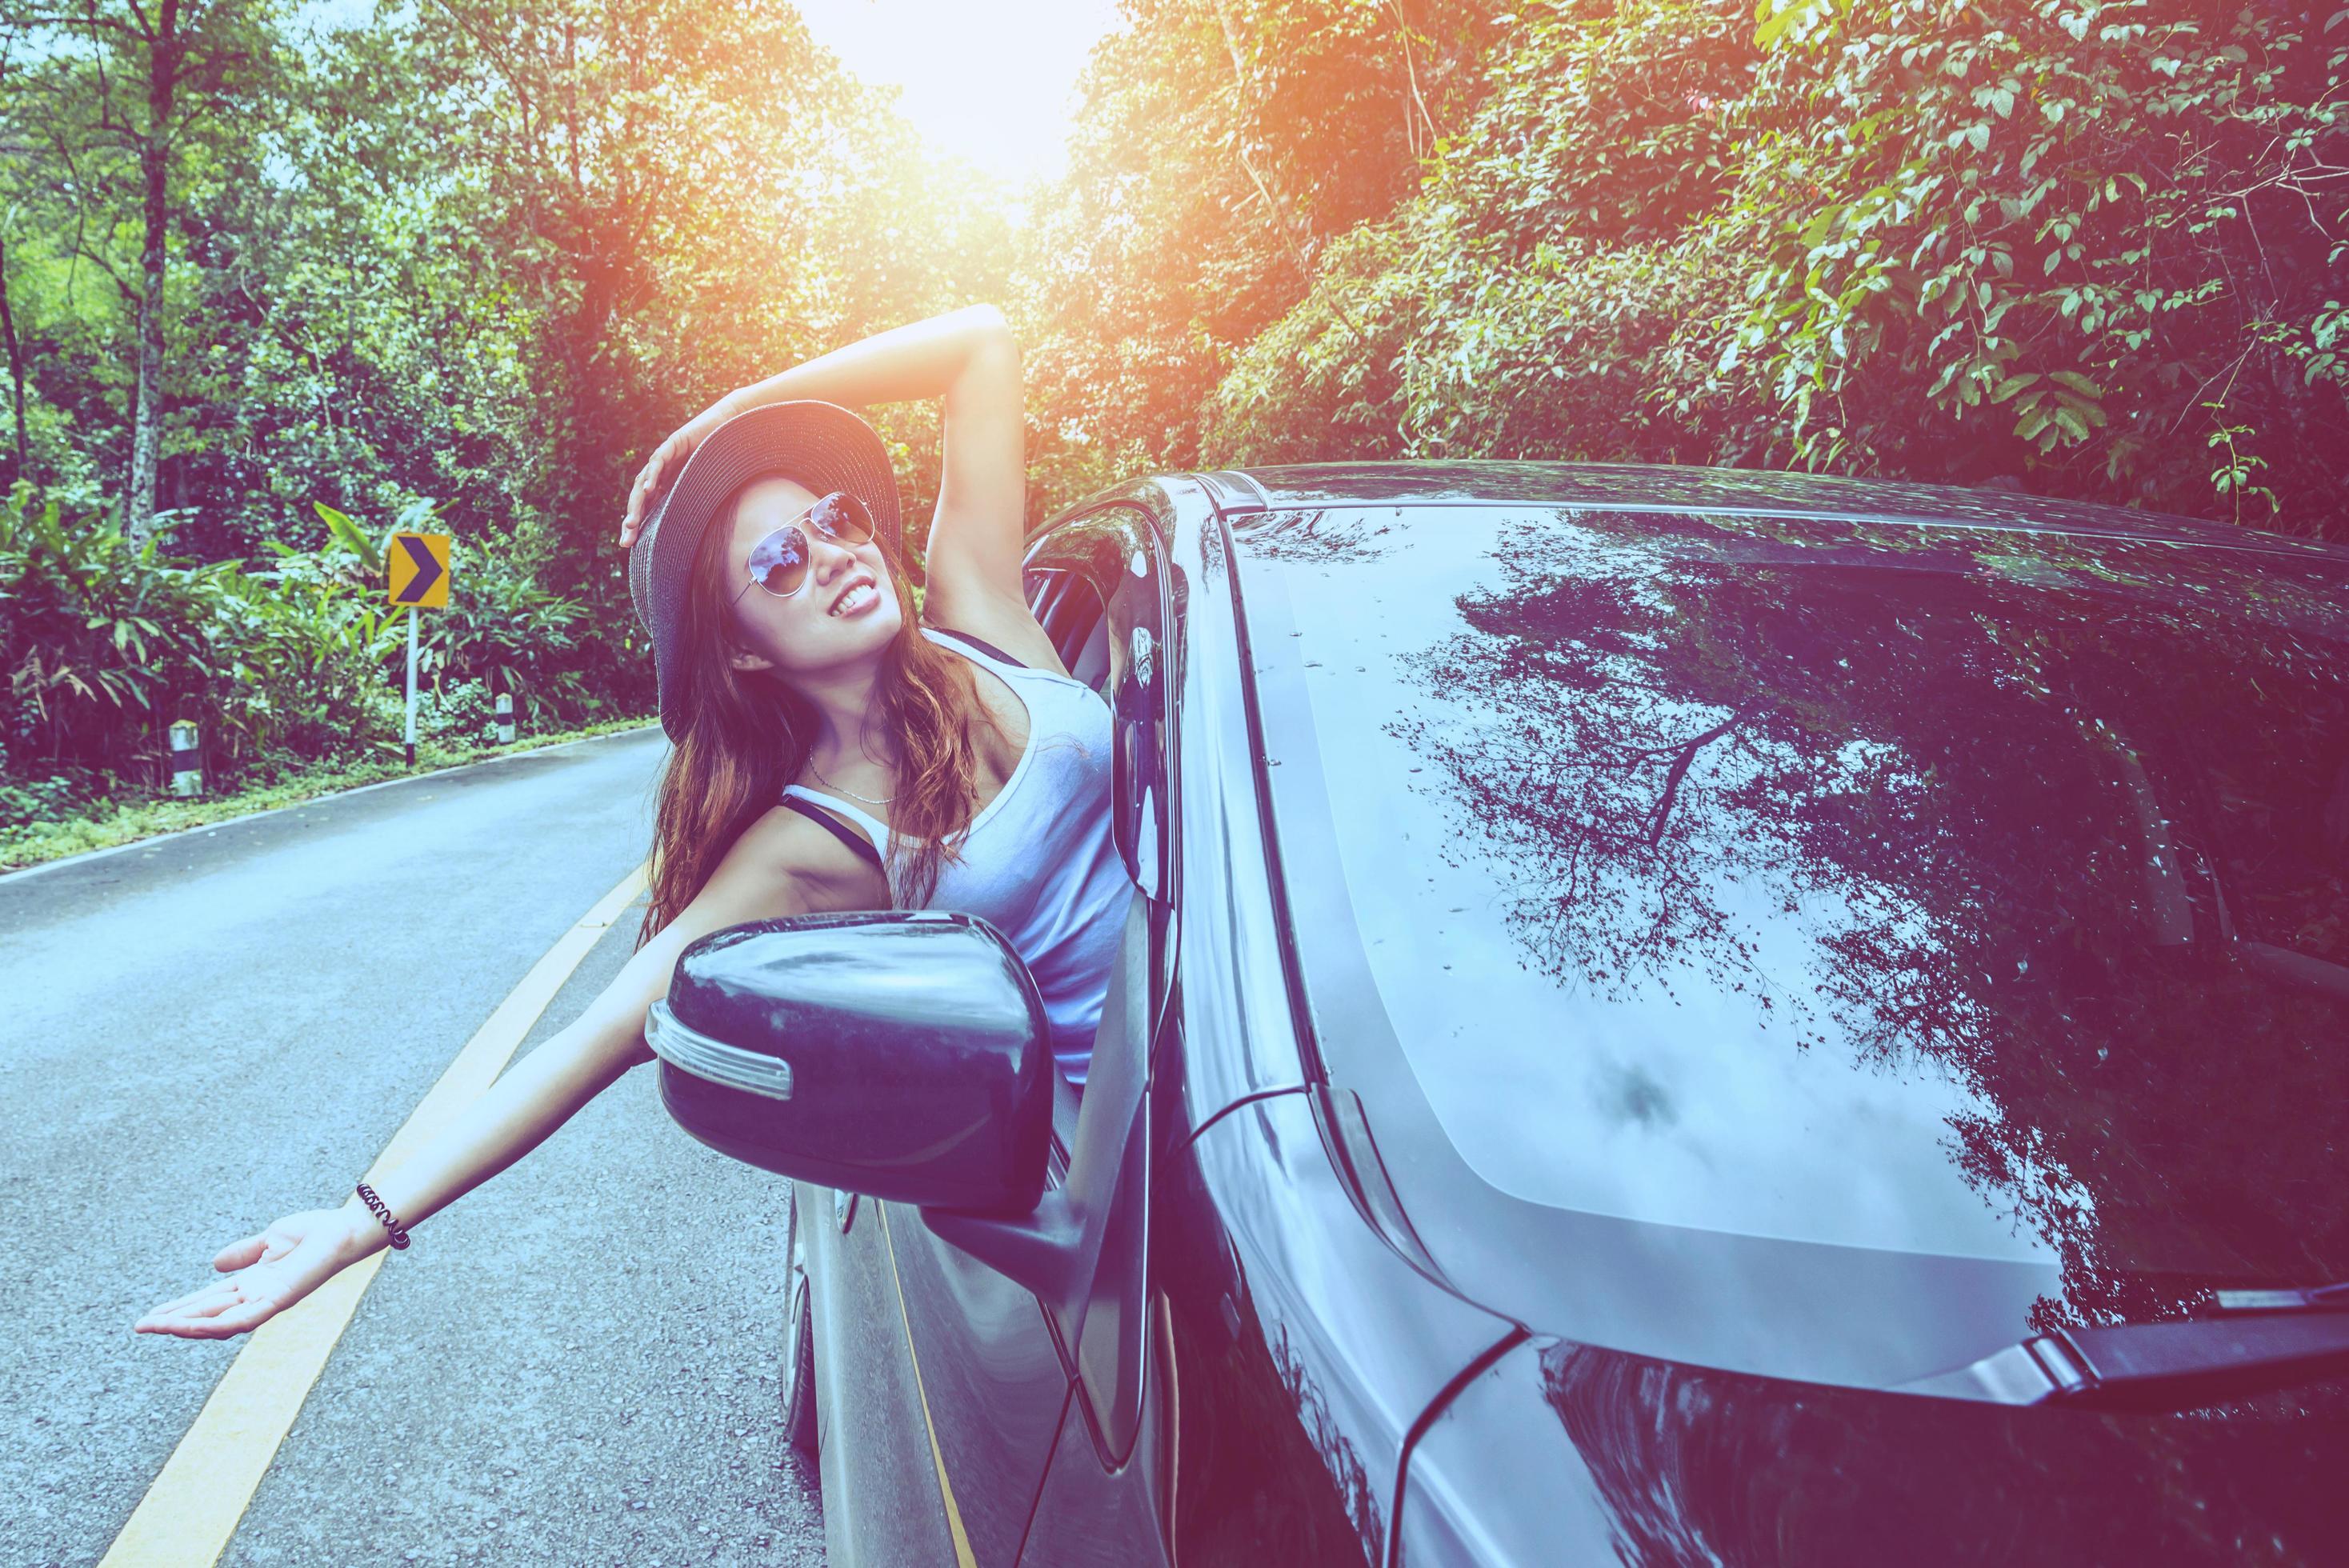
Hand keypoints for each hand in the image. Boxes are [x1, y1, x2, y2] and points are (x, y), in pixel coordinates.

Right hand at [133, 1208, 370, 1340]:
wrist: (344, 1229)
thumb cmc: (315, 1233)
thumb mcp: (270, 1240)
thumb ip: (244, 1252)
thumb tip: (214, 1265)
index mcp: (253, 1284)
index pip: (209, 1301)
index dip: (180, 1308)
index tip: (150, 1315)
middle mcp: (256, 1297)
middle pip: (207, 1315)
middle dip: (173, 1322)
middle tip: (139, 1327)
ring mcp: (267, 1301)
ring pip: (217, 1323)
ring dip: (184, 1327)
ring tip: (154, 1327)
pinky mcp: (278, 1300)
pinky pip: (241, 1320)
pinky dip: (213, 1325)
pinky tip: (188, 1327)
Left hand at [621, 393, 745, 548]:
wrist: (730, 427)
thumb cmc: (722, 457)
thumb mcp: (707, 486)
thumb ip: (697, 502)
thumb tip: (696, 533)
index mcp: (667, 483)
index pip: (647, 505)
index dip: (637, 524)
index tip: (628, 545)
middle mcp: (661, 471)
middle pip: (640, 497)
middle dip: (632, 518)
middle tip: (626, 539)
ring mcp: (665, 457)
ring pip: (643, 481)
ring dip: (636, 503)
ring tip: (631, 522)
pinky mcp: (672, 444)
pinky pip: (659, 461)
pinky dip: (653, 476)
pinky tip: (648, 491)